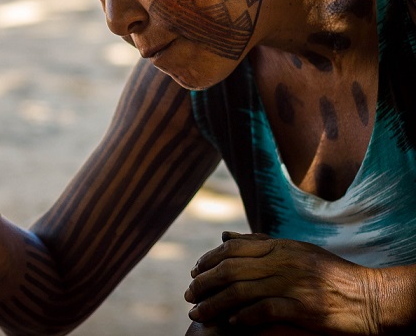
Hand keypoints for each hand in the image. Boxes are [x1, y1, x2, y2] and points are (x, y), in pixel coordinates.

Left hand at [185, 232, 379, 334]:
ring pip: (240, 291)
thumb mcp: (296, 250)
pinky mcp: (303, 308)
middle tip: (189, 295)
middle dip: (203, 283)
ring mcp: (292, 284)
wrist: (370, 296)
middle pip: (230, 269)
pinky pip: (264, 310)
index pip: (232, 249)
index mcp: (280, 246)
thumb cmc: (331, 274)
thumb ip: (260, 243)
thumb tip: (224, 236)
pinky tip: (232, 323)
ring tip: (199, 314)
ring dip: (214, 304)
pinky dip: (244, 316)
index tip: (194, 272)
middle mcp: (282, 261)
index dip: (208, 260)